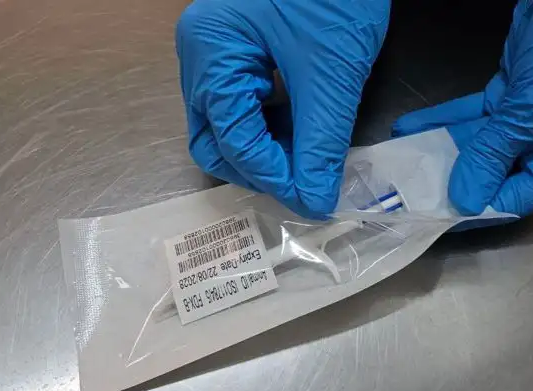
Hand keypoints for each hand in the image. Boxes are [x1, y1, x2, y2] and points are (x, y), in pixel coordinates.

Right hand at [176, 0, 389, 218]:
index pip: (232, 137)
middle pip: (213, 137)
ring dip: (264, 150)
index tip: (312, 199)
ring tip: (307, 162)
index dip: (273, 176)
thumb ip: (321, 141)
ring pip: (226, 124)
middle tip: (301, 185)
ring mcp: (216, 50)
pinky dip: (271, 126)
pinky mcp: (238, 48)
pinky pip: (243, 103)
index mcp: (210, 50)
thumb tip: (314, 199)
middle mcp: (200, 53)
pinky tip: (302, 133)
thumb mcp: (331, 70)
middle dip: (256, 168)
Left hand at [392, 0, 532, 217]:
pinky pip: (474, 116)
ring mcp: (530, 119)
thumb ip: (496, 154)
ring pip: (480, 144)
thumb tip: (464, 201)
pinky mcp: (511, 93)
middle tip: (407, 191)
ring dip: (441, 150)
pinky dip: (445, 120)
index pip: (517, 199)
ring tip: (400, 161)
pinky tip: (411, 127)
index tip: (433, 215)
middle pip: (495, 175)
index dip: (476, 207)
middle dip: (452, 180)